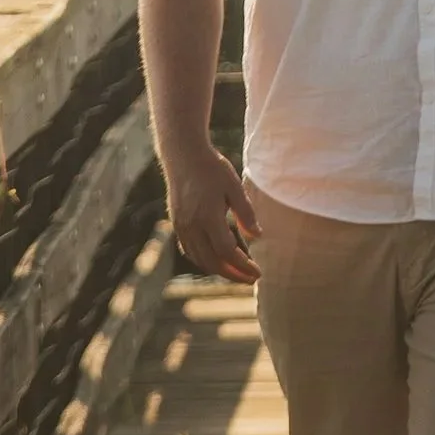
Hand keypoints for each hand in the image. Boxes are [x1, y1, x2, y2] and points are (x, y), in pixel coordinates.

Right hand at [165, 143, 258, 284]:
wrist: (183, 155)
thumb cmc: (212, 168)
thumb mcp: (234, 186)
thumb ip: (246, 212)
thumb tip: (258, 236)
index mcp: (208, 217)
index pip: (227, 251)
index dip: (242, 266)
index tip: (257, 272)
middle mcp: (192, 226)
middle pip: (212, 261)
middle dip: (232, 274)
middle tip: (250, 279)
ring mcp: (182, 226)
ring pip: (199, 259)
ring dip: (218, 270)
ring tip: (236, 272)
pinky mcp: (177, 224)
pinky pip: (189, 250)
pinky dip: (203, 260)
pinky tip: (215, 259)